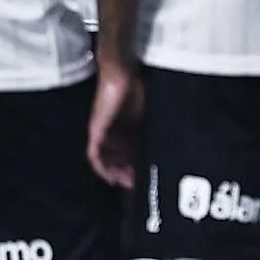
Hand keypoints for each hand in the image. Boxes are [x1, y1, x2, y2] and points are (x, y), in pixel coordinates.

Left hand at [86, 57, 142, 189]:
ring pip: (104, 160)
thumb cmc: (136, 88)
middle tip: (136, 185)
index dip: (133, 166)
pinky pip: (94, 155)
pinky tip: (109, 176)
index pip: (126, 152)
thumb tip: (166, 142)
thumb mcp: (146, 113)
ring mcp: (101, 132)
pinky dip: (101, 167)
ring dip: (114, 172)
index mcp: (124, 128)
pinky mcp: (95, 131)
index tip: (143, 177)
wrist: (121, 75)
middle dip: (125, 173)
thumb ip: (149, 128)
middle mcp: (111, 132)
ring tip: (125, 183)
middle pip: (115, 158)